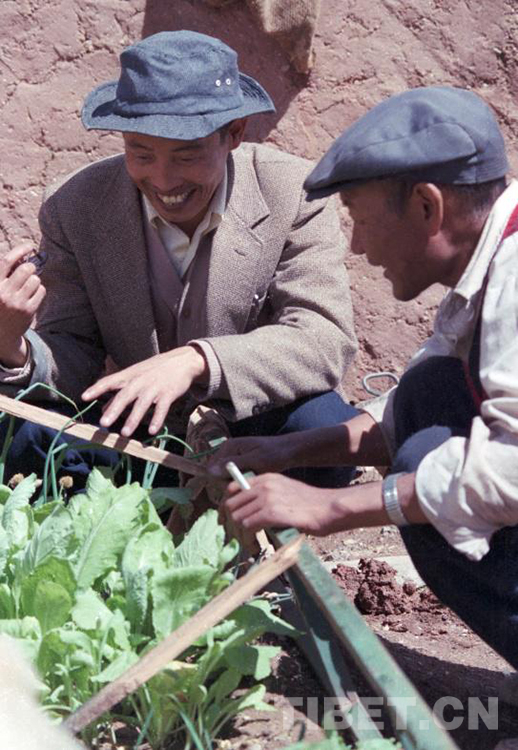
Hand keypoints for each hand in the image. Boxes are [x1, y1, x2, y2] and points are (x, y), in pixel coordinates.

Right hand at [0, 243, 45, 366]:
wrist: (1, 334)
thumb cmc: (0, 305)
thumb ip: (6, 274)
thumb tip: (23, 256)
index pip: (6, 261)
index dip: (19, 250)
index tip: (29, 246)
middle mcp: (3, 293)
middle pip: (26, 269)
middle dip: (30, 267)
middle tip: (29, 270)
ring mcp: (16, 302)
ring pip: (35, 279)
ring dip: (34, 280)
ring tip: (27, 287)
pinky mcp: (28, 310)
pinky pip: (41, 290)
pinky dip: (38, 290)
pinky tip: (31, 296)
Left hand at [81, 345, 207, 435]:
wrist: (182, 361)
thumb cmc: (154, 370)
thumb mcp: (135, 377)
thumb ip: (119, 393)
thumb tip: (103, 410)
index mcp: (129, 375)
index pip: (110, 381)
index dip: (97, 388)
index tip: (84, 397)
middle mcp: (140, 381)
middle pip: (125, 395)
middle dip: (114, 410)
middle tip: (103, 423)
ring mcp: (155, 387)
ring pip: (142, 404)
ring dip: (133, 419)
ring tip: (125, 433)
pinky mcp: (169, 393)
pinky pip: (162, 408)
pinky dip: (157, 419)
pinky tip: (151, 431)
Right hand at [208, 434, 298, 477]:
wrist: (289, 451)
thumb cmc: (274, 453)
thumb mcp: (254, 460)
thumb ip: (233, 464)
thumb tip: (210, 470)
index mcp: (229, 446)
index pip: (212, 468)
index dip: (221, 480)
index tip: (237, 486)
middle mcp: (228, 451)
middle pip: (218, 474)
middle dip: (230, 483)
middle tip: (247, 486)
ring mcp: (234, 458)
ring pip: (226, 478)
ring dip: (237, 483)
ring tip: (253, 483)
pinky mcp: (241, 464)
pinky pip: (235, 477)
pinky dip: (242, 482)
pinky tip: (253, 483)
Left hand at [223, 473, 342, 535]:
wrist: (328, 508)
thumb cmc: (310, 503)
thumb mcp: (284, 490)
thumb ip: (266, 495)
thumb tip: (248, 509)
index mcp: (266, 478)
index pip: (232, 488)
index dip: (227, 506)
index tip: (226, 520)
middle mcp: (264, 485)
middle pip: (231, 504)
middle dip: (231, 521)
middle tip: (236, 535)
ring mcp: (267, 498)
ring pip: (238, 516)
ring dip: (241, 532)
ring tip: (249, 540)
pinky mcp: (272, 512)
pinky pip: (248, 524)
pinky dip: (250, 535)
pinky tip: (257, 541)